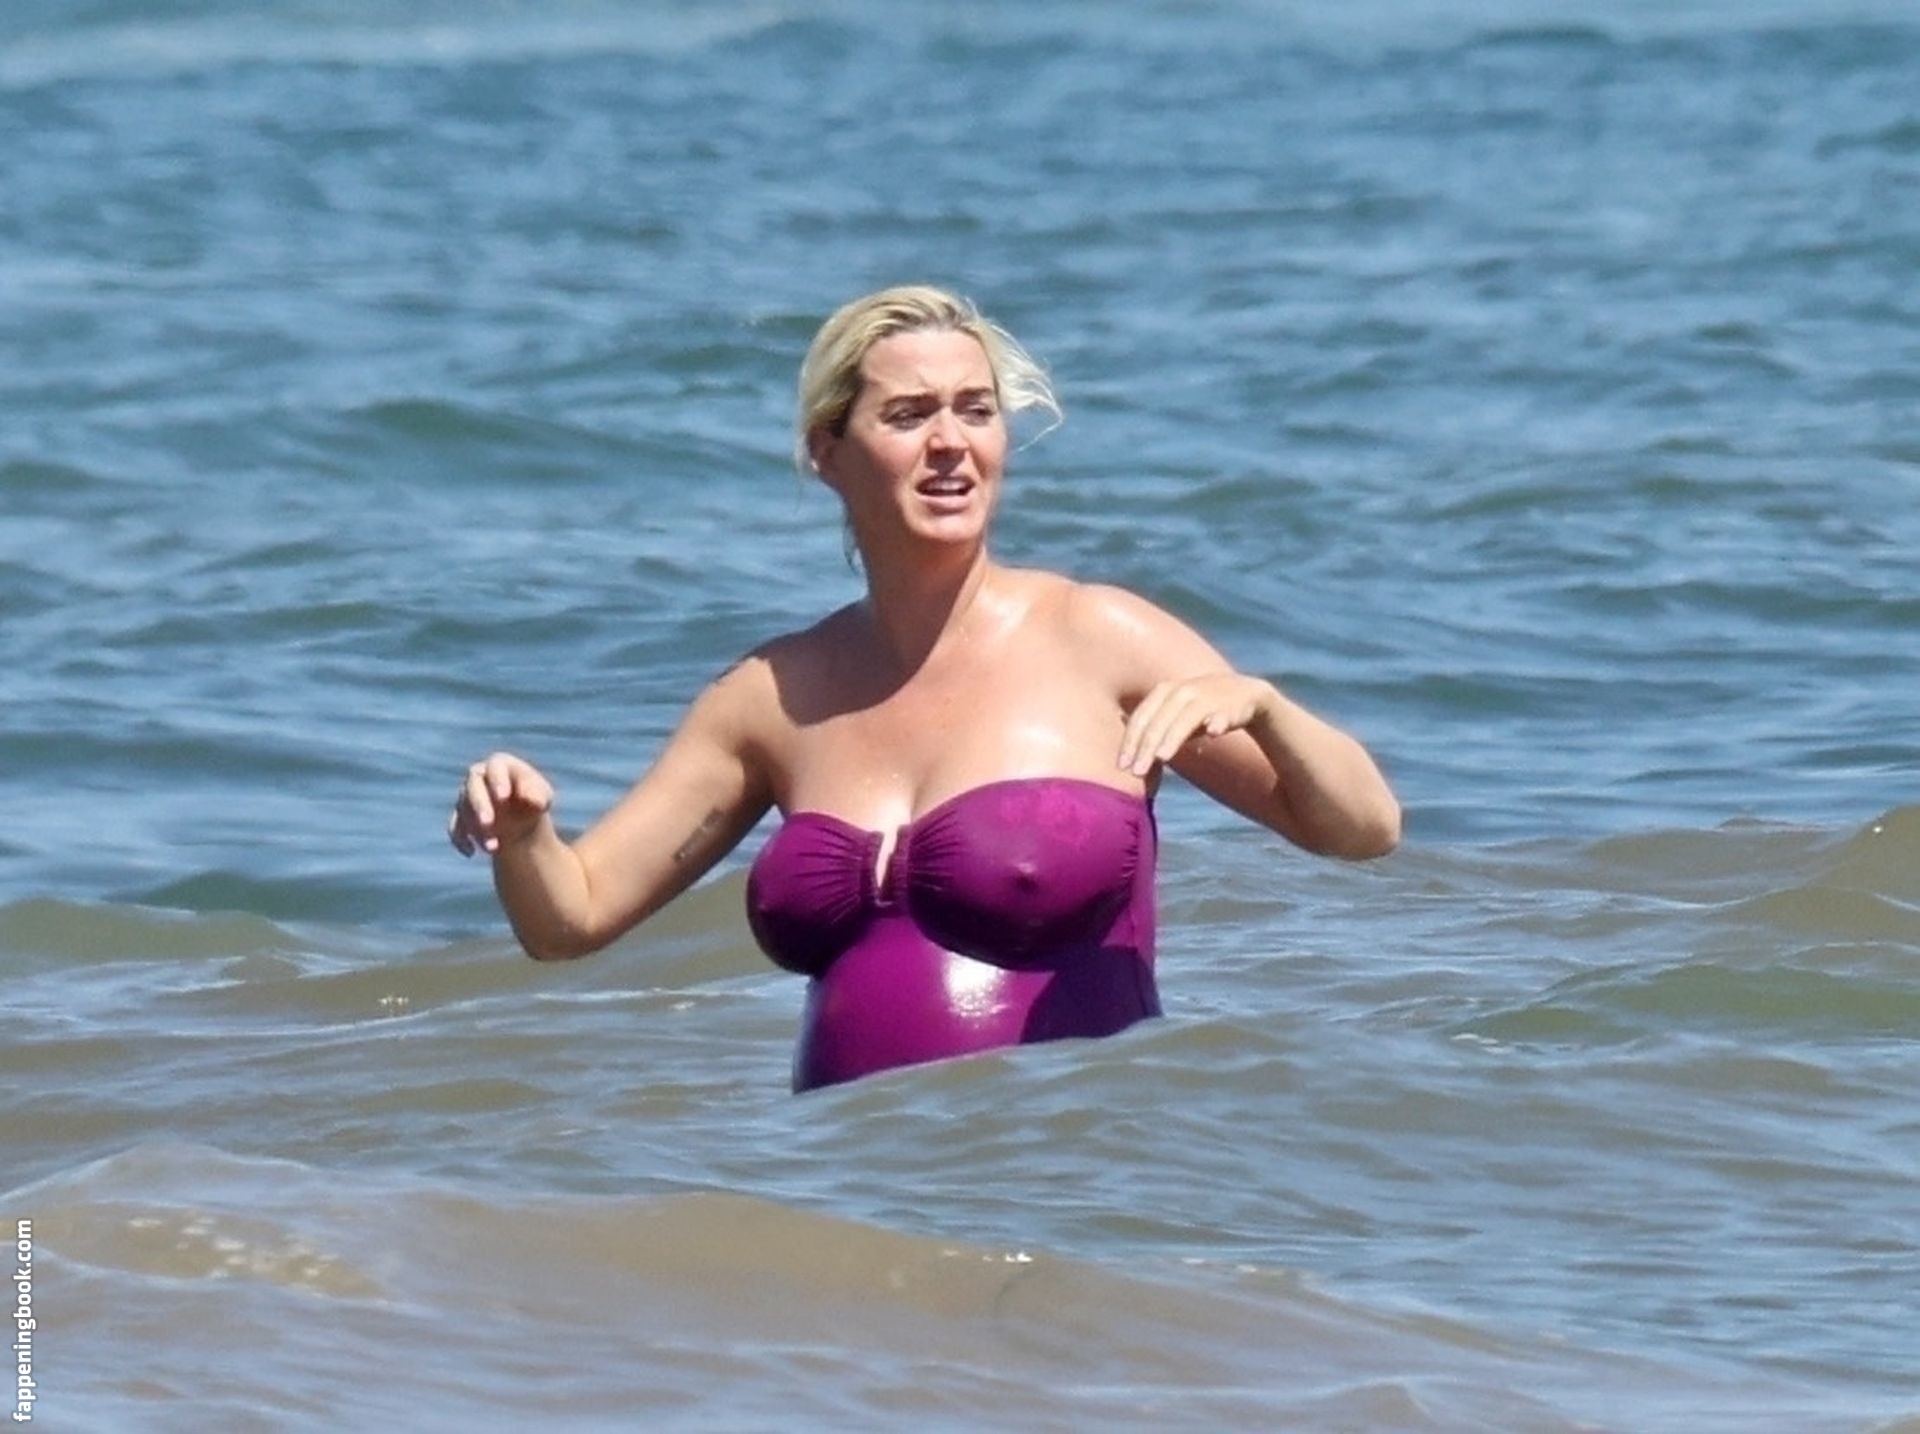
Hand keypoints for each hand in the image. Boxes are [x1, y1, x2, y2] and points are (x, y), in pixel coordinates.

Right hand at [449, 752, 554, 856]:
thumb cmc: (533, 801)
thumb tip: (534, 800)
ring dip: (476, 829)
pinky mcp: (460, 816)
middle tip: (488, 822)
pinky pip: (454, 826)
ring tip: (493, 848)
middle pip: (473, 787)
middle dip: (480, 805)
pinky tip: (471, 852)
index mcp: (501, 765)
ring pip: (465, 810)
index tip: (503, 797)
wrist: (522, 818)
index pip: (496, 767)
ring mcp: (467, 796)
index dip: (497, 780)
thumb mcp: (542, 797)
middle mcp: (479, 776)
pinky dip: (460, 839)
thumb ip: (538, 795)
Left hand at [1117, 673, 1276, 776]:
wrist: (1244, 695)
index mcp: (1163, 692)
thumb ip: (1150, 726)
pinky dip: (1218, 722)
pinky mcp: (1230, 706)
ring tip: (1162, 757)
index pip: (1141, 717)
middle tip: (1137, 772)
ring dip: (1173, 737)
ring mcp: (1207, 697)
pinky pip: (1223, 715)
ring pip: (1186, 719)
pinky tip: (1213, 732)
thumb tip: (1121, 743)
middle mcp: (1182, 691)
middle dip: (1146, 747)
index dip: (1130, 742)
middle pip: (1159, 721)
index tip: (1121, 767)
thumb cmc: (1200, 709)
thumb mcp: (1172, 713)